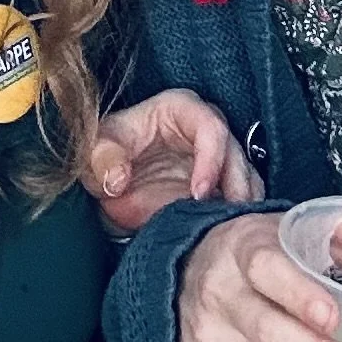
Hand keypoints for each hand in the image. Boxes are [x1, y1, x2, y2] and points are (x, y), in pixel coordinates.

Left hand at [87, 88, 261, 234]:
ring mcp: (218, 157)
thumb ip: (103, 159)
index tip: (200, 194)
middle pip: (236, 153)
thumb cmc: (106, 154)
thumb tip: (117, 179)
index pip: (211, 128)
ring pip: (246, 176)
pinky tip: (227, 233)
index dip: (211, 160)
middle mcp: (207, 128)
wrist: (110, 182)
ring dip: (242, 203)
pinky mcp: (221, 184)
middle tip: (225, 219)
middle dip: (236, 187)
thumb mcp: (94, 152)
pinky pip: (243, 197)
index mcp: (181, 108)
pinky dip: (238, 215)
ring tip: (228, 229)